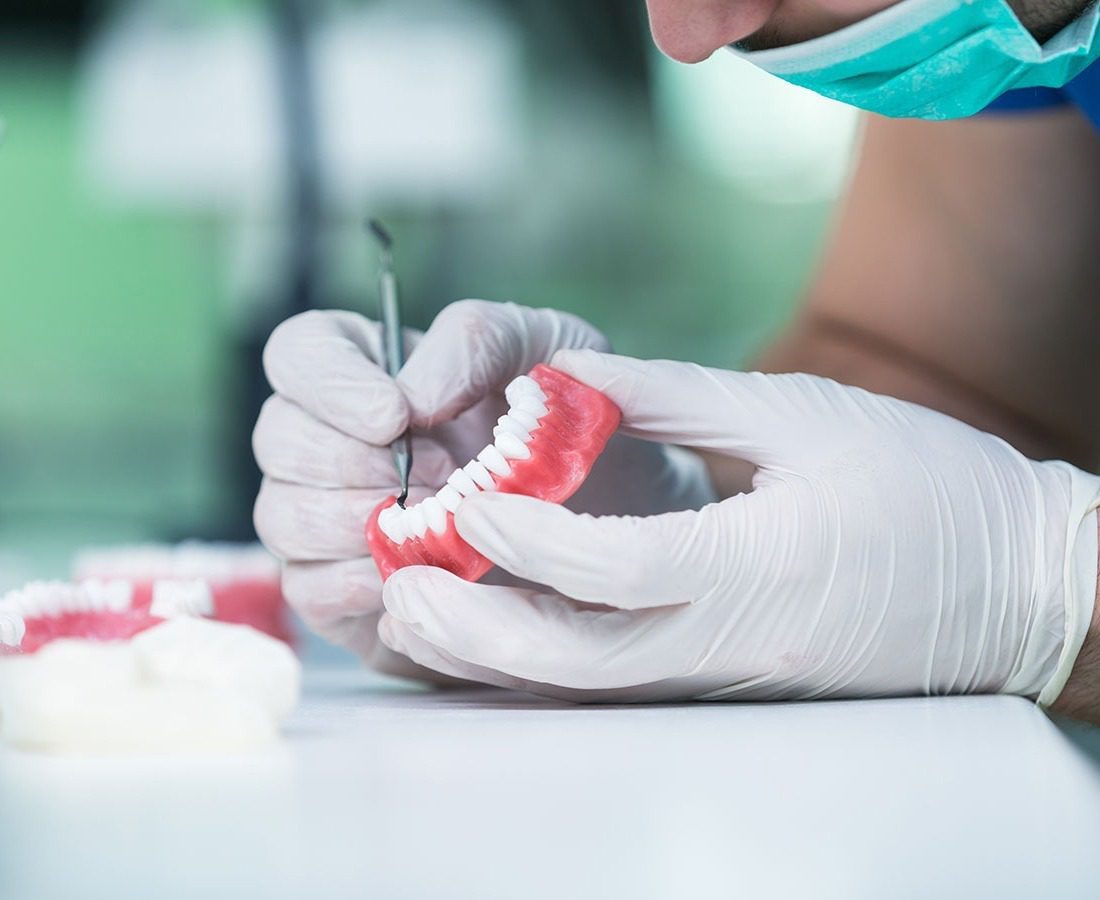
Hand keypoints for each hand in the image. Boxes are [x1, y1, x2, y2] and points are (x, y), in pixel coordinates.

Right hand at [252, 304, 713, 679]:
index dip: (330, 384)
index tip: (394, 416)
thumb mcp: (546, 351)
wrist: (606, 526)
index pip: (298, 353)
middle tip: (442, 479)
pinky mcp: (341, 593)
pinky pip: (310, 589)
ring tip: (443, 526)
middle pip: (278, 437)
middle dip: (354, 462)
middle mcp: (332, 440)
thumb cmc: (569, 430)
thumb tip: (410, 395)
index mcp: (370, 369)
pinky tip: (423, 575)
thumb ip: (476, 341)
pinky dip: (363, 581)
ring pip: (282, 515)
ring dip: (360, 522)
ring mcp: (326, 519)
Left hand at [378, 350, 1099, 704]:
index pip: (622, 566)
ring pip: (585, 683)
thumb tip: (568, 378)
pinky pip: (615, 682)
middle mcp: (732, 641)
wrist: (1014, 585)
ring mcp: (727, 675)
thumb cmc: (926, 488)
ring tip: (416, 607)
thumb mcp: (804, 415)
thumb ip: (676, 394)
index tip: (467, 497)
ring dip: (493, 652)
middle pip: (579, 659)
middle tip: (397, 583)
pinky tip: (490, 626)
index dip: (533, 536)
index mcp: (761, 567)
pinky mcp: (726, 680)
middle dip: (477, 628)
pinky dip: (541, 659)